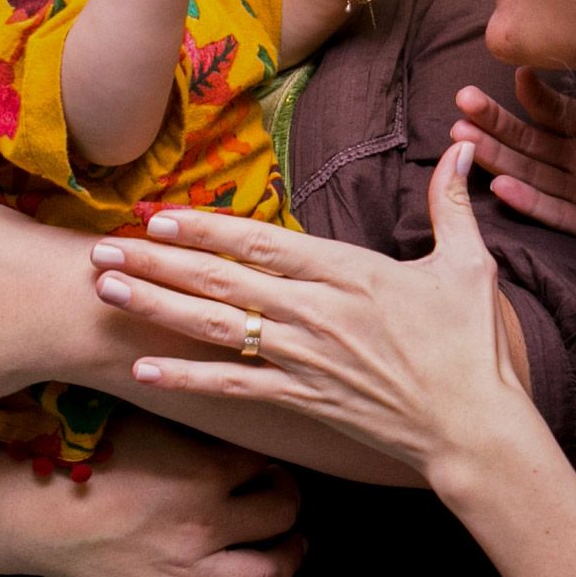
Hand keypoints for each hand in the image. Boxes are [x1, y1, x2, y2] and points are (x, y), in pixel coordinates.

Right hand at [32, 410, 304, 576]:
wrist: (31, 505)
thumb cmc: (86, 451)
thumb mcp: (149, 417)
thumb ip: (193, 418)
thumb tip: (225, 399)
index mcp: (208, 472)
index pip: (267, 464)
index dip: (271, 460)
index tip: (264, 459)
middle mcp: (208, 524)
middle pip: (280, 515)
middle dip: (290, 504)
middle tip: (283, 498)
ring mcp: (187, 571)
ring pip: (265, 574)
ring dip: (289, 561)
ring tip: (293, 548)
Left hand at [88, 143, 532, 481]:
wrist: (474, 428)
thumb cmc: (474, 347)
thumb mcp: (470, 265)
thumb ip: (453, 204)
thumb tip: (460, 148)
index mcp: (352, 273)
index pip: (264, 243)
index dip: (207, 229)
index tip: (159, 216)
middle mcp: (318, 313)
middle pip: (223, 281)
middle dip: (158, 262)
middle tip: (102, 247)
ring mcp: (306, 359)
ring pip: (216, 328)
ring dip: (156, 309)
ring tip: (106, 292)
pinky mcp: (304, 400)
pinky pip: (233, 387)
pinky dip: (186, 379)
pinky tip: (142, 371)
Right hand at [450, 69, 575, 254]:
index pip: (558, 112)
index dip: (538, 96)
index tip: (519, 74)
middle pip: (531, 141)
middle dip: (494, 124)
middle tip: (461, 104)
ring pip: (532, 174)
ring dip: (498, 158)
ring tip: (463, 140)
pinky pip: (557, 213)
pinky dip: (530, 201)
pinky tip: (500, 186)